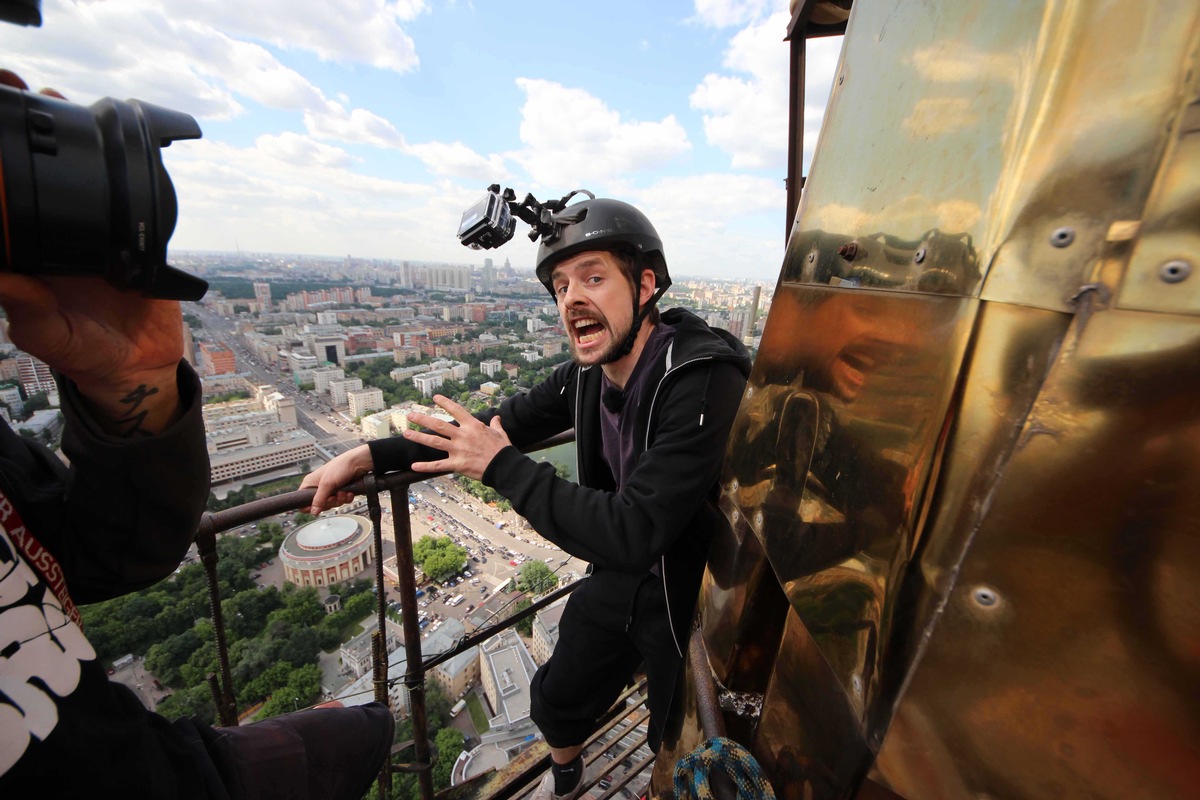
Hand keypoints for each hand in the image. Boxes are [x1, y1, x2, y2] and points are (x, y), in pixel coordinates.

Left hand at [0, 71, 183, 434]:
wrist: (140, 364)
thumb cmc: (84, 354)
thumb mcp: (49, 336)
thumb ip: (26, 309)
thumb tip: (2, 276)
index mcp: (27, 253)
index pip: (2, 200)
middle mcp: (54, 235)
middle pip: (33, 173)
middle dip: (23, 131)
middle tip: (18, 91)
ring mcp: (91, 232)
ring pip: (76, 176)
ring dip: (65, 137)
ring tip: (56, 100)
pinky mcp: (128, 236)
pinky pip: (122, 197)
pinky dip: (118, 169)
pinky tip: (114, 143)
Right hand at [300, 444, 373, 512]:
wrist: (359, 463)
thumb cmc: (341, 466)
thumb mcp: (327, 484)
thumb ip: (319, 499)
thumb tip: (313, 511)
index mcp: (311, 483)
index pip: (303, 500)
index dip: (309, 506)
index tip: (317, 507)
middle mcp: (320, 486)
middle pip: (320, 505)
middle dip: (329, 502)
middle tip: (333, 496)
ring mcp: (331, 489)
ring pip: (332, 504)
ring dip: (339, 499)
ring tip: (342, 491)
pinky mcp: (341, 491)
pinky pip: (341, 501)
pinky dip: (346, 498)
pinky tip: (348, 492)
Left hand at [405, 395, 510, 480]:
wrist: (504, 467)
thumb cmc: (503, 450)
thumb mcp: (501, 434)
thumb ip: (496, 425)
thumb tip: (497, 418)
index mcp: (473, 426)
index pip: (456, 410)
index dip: (445, 403)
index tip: (435, 398)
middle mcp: (463, 436)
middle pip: (439, 425)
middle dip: (423, 419)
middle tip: (410, 415)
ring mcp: (458, 450)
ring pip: (434, 442)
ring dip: (419, 437)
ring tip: (406, 433)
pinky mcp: (457, 464)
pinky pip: (438, 465)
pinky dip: (425, 466)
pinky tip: (414, 466)